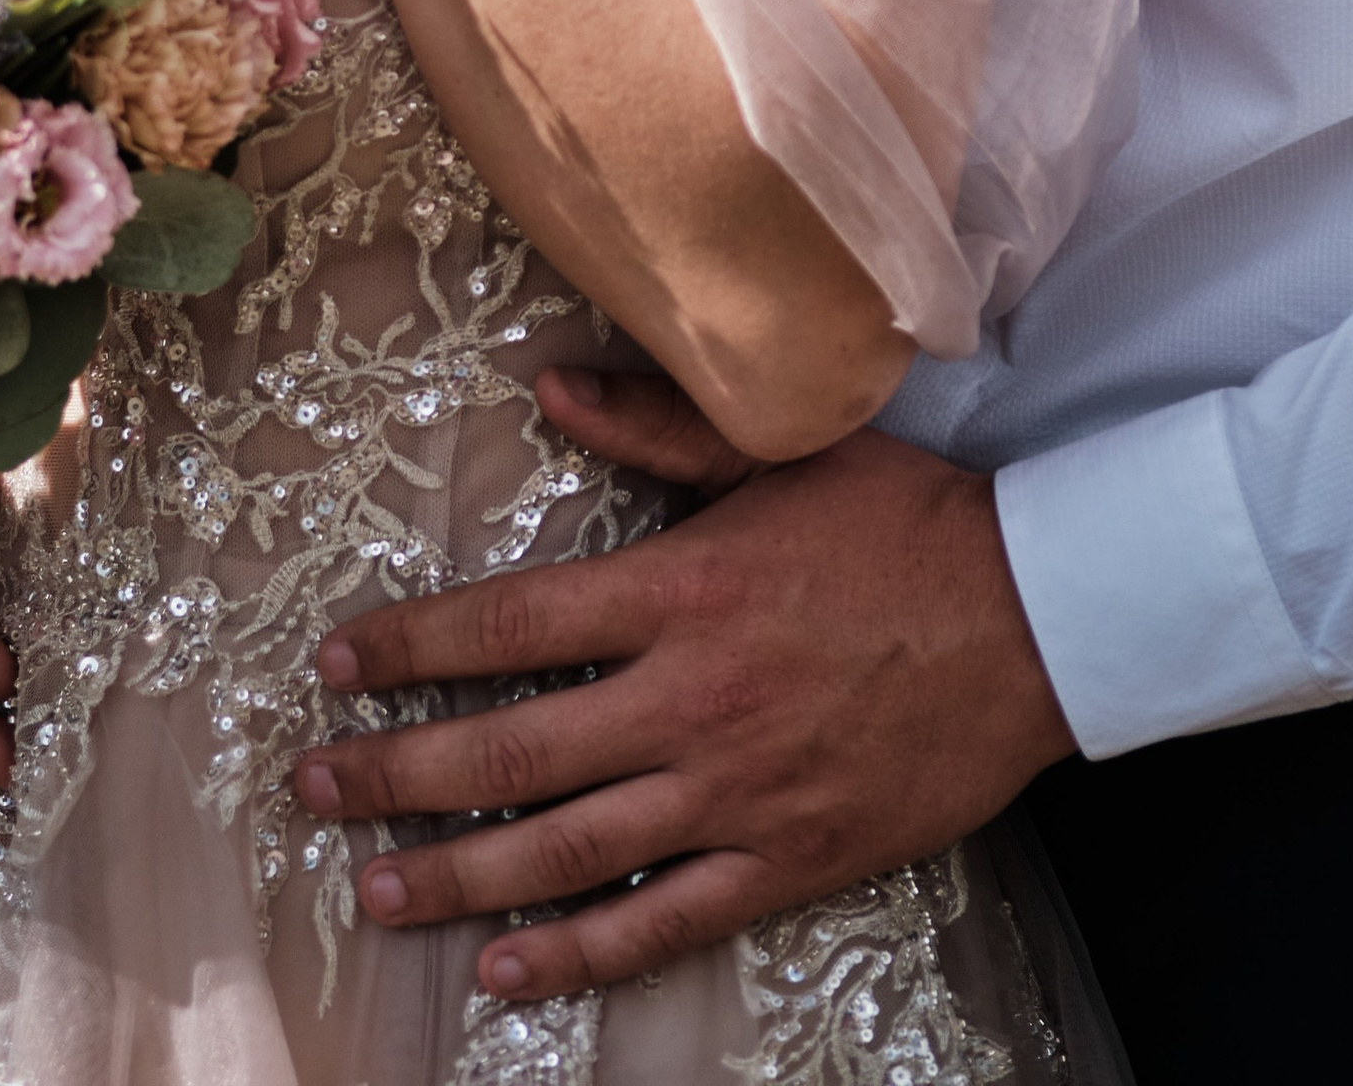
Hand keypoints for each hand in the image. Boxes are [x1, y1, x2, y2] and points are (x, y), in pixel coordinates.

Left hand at [297, 368, 1074, 997]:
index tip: (335, 664)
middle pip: (513, 751)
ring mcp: (736, 793)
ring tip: (375, 890)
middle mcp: (691, 700)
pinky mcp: (786, 861)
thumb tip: (548, 381)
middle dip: (400, 773)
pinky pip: (663, 921)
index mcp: (680, 589)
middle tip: (315, 786)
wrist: (1036, 619)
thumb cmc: (903, 521)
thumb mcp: (779, 446)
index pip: (510, 626)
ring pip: (569, 851)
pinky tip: (506, 971)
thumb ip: (656, 421)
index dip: (410, 646)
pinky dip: (578, 954)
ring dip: (459, 874)